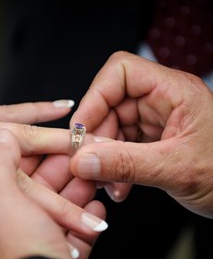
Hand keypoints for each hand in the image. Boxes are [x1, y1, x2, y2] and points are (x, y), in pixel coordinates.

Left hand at [0, 129, 105, 258]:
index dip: (24, 162)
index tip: (45, 145)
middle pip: (31, 201)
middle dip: (58, 177)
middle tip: (74, 156)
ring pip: (55, 219)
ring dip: (76, 196)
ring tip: (91, 176)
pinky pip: (72, 241)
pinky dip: (85, 223)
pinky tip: (97, 209)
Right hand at [70, 51, 212, 216]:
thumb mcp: (177, 169)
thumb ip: (126, 164)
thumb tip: (82, 159)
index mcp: (174, 91)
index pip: (120, 72)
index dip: (95, 96)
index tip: (81, 128)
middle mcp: (161, 101)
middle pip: (109, 105)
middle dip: (97, 137)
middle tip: (89, 165)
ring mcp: (154, 121)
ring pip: (110, 129)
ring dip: (103, 158)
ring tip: (109, 183)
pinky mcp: (150, 141)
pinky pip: (118, 147)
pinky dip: (112, 168)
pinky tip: (119, 187)